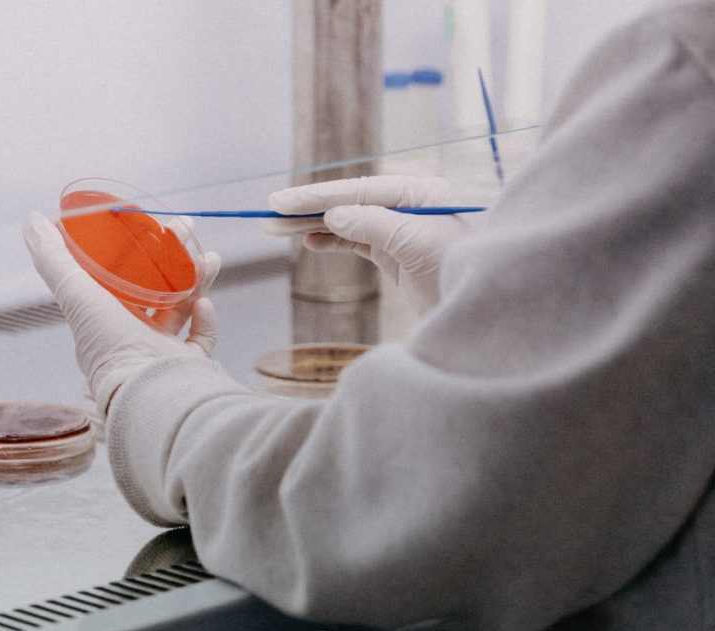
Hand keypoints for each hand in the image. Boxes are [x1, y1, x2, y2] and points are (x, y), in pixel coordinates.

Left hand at [23, 212, 219, 416]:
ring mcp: (161, 352)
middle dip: (172, 254)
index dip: (132, 249)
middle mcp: (131, 336)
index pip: (118, 277)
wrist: (152, 392)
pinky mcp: (188, 365)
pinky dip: (205, 320)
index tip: (146, 224)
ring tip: (211, 258)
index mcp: (103, 320)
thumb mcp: (77, 295)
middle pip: (154, 286)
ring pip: (182, 306)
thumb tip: (32, 220)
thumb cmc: (111, 347)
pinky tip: (204, 304)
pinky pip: (201, 337)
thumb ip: (54, 259)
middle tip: (185, 228)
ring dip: (195, 278)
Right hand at [268, 175, 476, 313]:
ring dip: (314, 226)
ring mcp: (403, 229)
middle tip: (270, 215)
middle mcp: (410, 205)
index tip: (283, 202)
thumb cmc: (462, 271)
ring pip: (349, 222)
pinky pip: (358, 241)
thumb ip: (374, 225)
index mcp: (421, 192)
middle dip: (309, 210)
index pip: (360, 190)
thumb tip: (333, 215)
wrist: (486, 314)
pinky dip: (332, 241)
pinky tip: (309, 242)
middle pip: (350, 203)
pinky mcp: (399, 253)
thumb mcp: (417, 243)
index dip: (318, 196)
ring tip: (278, 230)